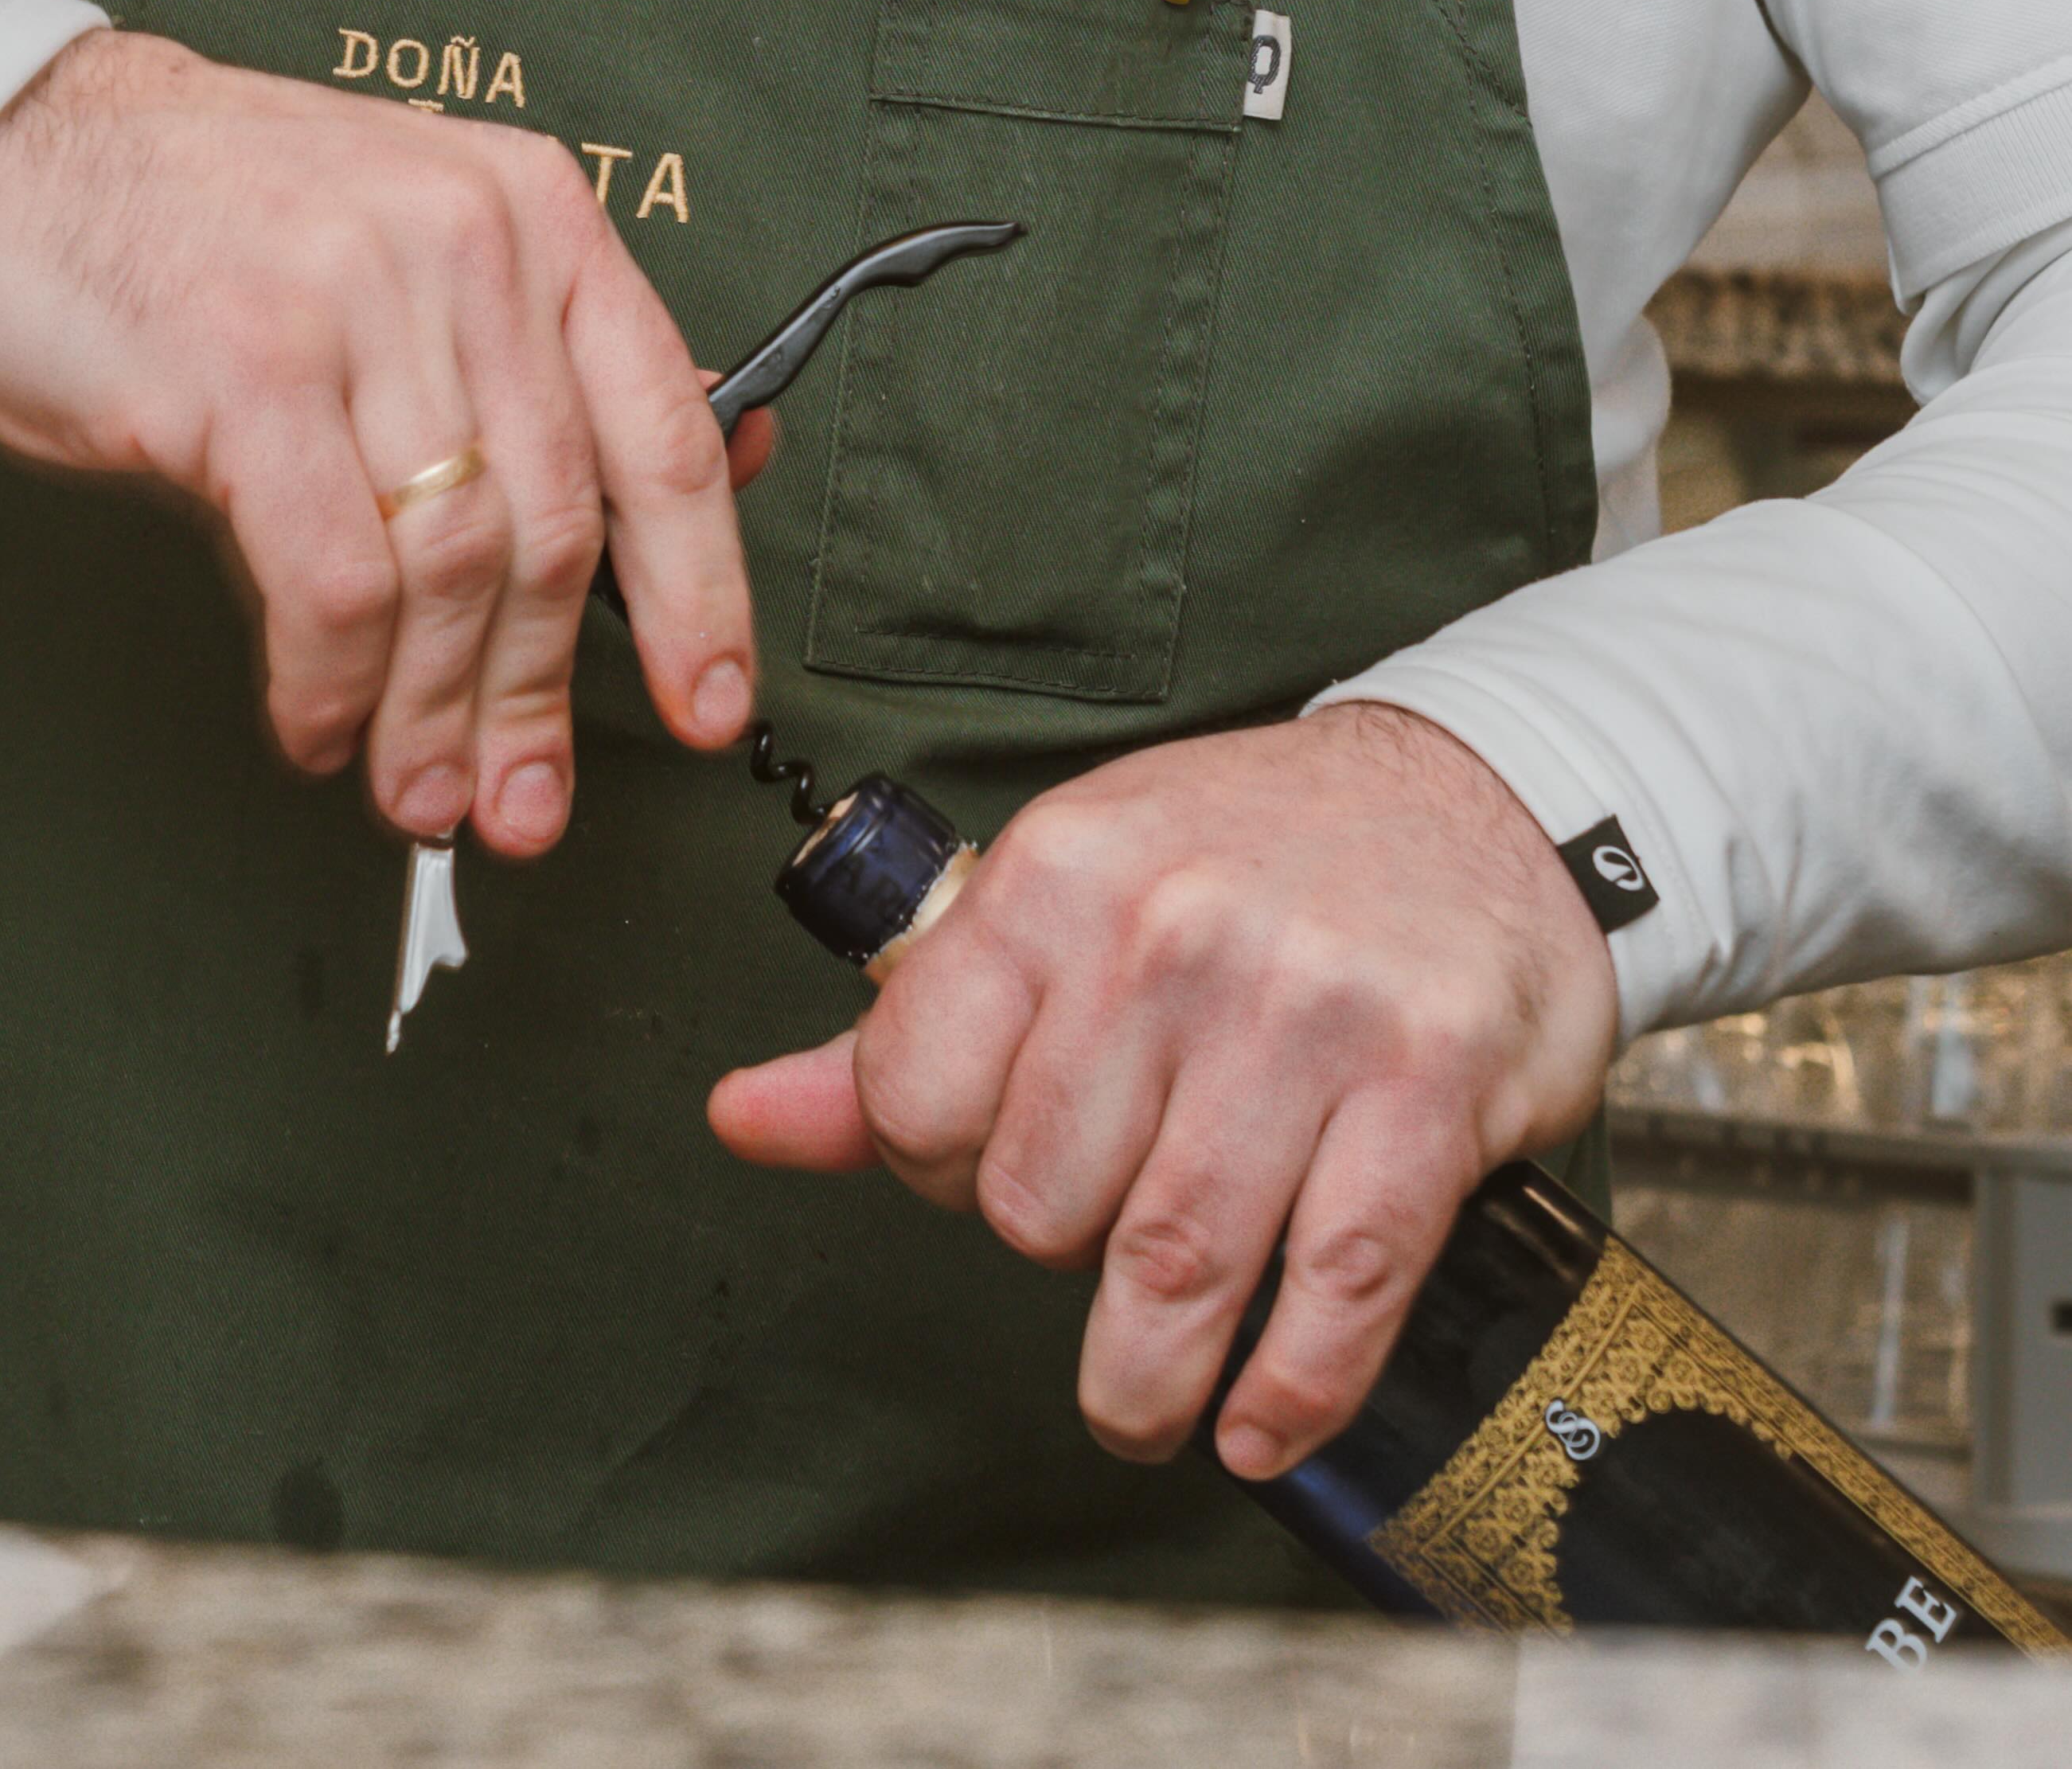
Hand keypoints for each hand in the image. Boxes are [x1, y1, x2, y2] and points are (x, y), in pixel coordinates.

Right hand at [0, 27, 759, 858]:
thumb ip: (534, 360)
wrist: (9, 149)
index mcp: (530, 210)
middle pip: (553, 526)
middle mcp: (463, 241)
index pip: (663, 429)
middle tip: (519, 798)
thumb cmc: (205, 217)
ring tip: (415, 785)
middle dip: (537, 695)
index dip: (699, 591)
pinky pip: (332, 580)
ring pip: (449, 569)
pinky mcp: (246, 368)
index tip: (707, 703)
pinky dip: (332, 685)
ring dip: (434, 714)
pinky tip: (317, 720)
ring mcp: (355, 298)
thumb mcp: (406, 251)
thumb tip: (695, 481)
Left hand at [706, 699, 1616, 1475]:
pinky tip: (1259, 1419)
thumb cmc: (1246, 859)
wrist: (1474, 796)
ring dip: (1149, 1380)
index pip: (916, 1094)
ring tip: (1150, 1399)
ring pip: (1171, 1268)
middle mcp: (1173, 932)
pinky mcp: (1427, 1086)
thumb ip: (907, 1023)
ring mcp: (1306, 1010)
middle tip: (1105, 1239)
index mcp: (1060, 874)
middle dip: (1057, 1256)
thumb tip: (741, 1119)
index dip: (937, 1168)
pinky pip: (1332, 1291)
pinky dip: (1288, 1390)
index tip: (987, 1173)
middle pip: (1037, 1203)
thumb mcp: (1064, 893)